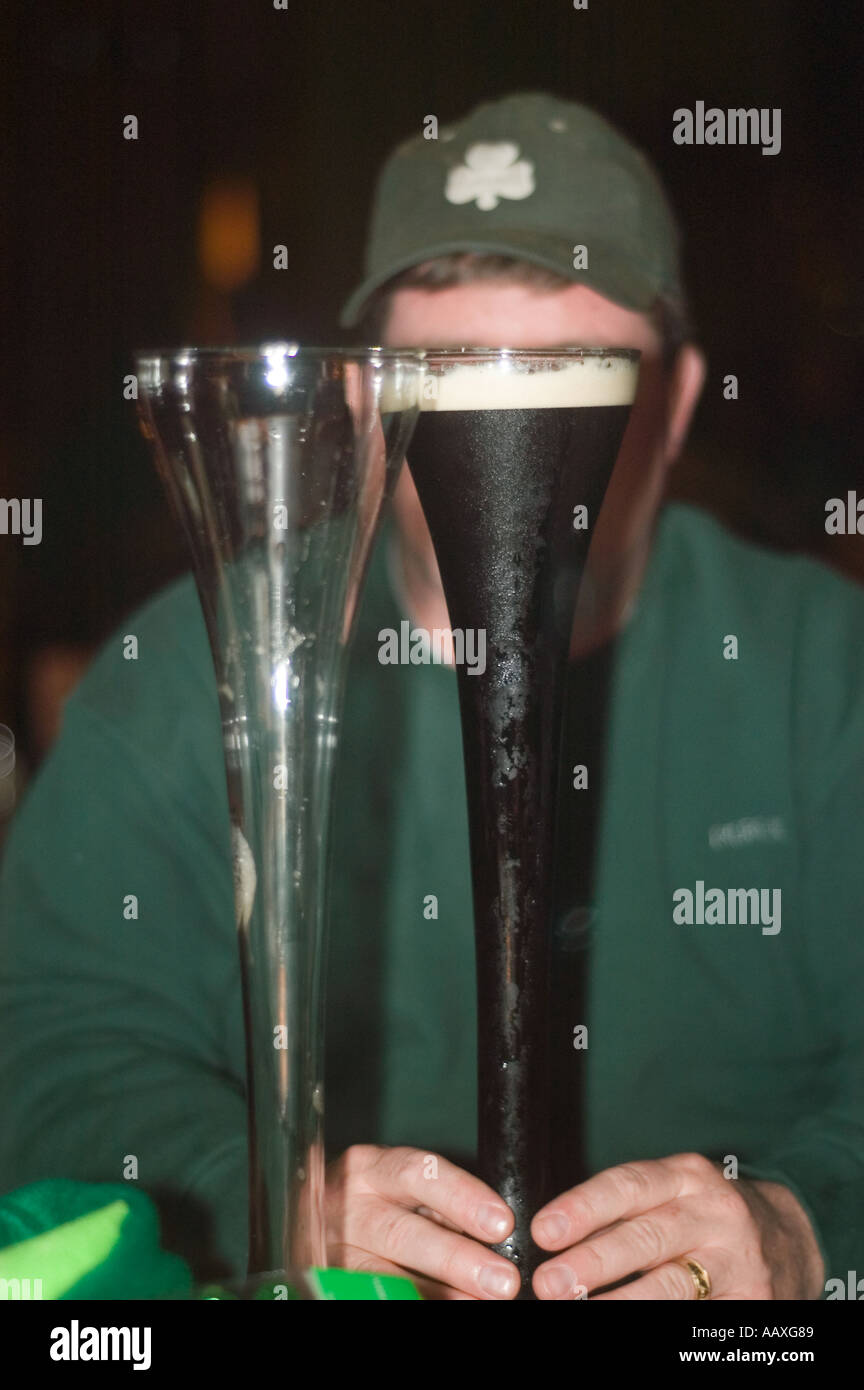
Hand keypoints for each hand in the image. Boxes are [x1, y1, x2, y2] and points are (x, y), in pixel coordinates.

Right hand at [325, 1144, 519, 1299]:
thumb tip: (496, 1239)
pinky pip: (368, 1296)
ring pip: (382, 1277)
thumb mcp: (404, 1190)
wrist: (320, 1221)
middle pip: (402, 1233)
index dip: (462, 1198)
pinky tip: (440, 1309)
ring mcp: (332, 1251)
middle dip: (457, 1260)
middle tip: (502, 1281)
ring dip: (437, 1295)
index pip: (419, 1174)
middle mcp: (346, 1205)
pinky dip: (409, 1302)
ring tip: (477, 1303)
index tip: (501, 1223)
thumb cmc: (377, 1202)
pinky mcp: (328, 1283)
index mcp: (371, 1169)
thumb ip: (440, 1208)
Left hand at [530, 1152, 824, 1299]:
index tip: (543, 1230)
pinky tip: (627, 1333)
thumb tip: (556, 1237)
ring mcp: (735, 1260)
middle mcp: (712, 1213)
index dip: (583, 1207)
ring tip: (579, 1312)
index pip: (628, 1185)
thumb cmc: (707, 1214)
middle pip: (646, 1237)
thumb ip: (626, 1208)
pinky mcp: (751, 1301)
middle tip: (550, 1282)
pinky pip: (697, 1318)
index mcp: (685, 1177)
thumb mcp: (675, 1192)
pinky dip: (660, 1325)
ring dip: (621, 1304)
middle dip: (594, 1262)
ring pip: (673, 1285)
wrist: (790, 1238)